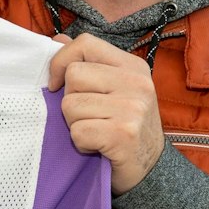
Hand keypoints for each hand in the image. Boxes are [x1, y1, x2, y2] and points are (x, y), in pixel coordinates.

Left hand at [47, 33, 164, 195]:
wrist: (151, 170)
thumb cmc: (125, 128)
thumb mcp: (113, 89)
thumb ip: (87, 63)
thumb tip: (57, 39)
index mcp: (132, 66)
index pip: (85, 43)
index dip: (61, 61)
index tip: (57, 83)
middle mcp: (136, 83)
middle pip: (73, 75)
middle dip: (69, 99)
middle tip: (89, 116)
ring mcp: (132, 107)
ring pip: (70, 105)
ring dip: (75, 124)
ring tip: (96, 131)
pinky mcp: (123, 133)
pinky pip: (78, 131)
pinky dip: (81, 143)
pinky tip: (97, 146)